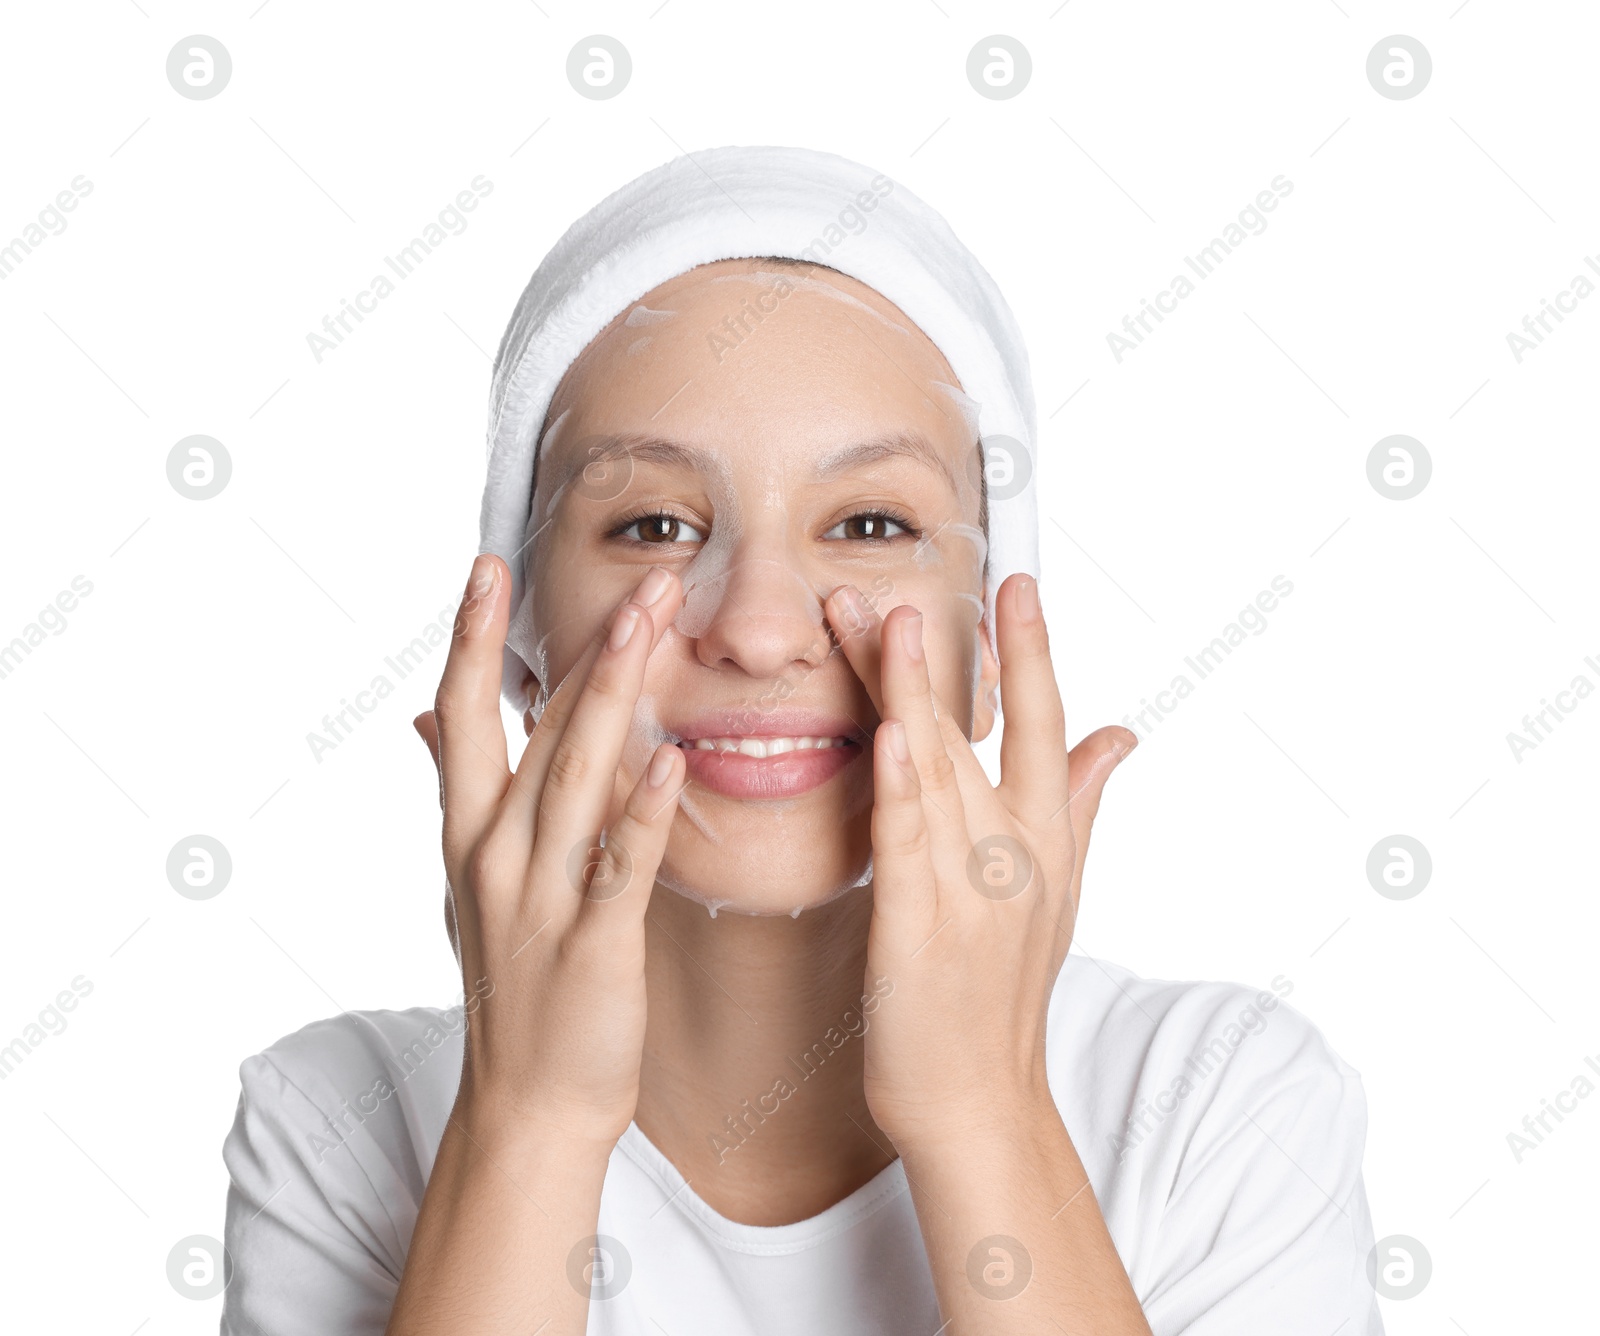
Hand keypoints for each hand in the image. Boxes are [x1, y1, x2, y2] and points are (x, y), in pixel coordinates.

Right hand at [412, 554, 684, 1148]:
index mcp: (469, 830)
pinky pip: (620, 867)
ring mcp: (541, 895)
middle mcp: (496, 851)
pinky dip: (643, 814)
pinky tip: (672, 761)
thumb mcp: (468, 877)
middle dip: (591, 646)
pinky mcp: (592, 943)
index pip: (465, 714)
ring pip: (577, 777)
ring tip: (652, 622)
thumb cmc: (515, 979)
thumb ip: (461, 790)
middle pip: (538, 728)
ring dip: (615, 694)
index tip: (487, 564)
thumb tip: (427, 715)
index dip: (474, 638)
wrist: (529, 1099)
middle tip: (646, 575)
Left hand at [822, 573, 1135, 1147]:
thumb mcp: (1059, 890)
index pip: (1042, 725)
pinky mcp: (918, 930)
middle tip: (927, 576)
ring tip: (892, 620)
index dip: (1031, 652)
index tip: (1019, 582)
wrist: (978, 1098)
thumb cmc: (1003, 991)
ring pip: (936, 771)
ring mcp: (968, 890)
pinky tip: (892, 735)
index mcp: (1044, 839)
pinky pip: (908, 846)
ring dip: (912, 692)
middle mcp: (1014, 854)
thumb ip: (1079, 801)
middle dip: (952, 652)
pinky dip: (903, 787)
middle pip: (979, 733)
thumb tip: (1120, 732)